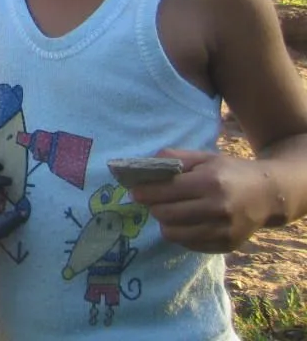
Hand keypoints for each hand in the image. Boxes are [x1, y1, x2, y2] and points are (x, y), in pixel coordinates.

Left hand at [127, 149, 276, 252]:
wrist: (267, 194)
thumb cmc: (229, 172)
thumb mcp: (203, 157)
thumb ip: (173, 158)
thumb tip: (142, 165)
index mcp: (210, 182)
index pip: (166, 191)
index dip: (145, 192)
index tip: (134, 192)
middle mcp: (217, 208)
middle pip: (166, 214)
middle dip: (153, 207)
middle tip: (151, 201)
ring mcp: (223, 230)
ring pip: (174, 233)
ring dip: (164, 222)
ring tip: (167, 211)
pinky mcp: (226, 245)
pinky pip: (188, 244)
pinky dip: (181, 234)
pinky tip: (185, 222)